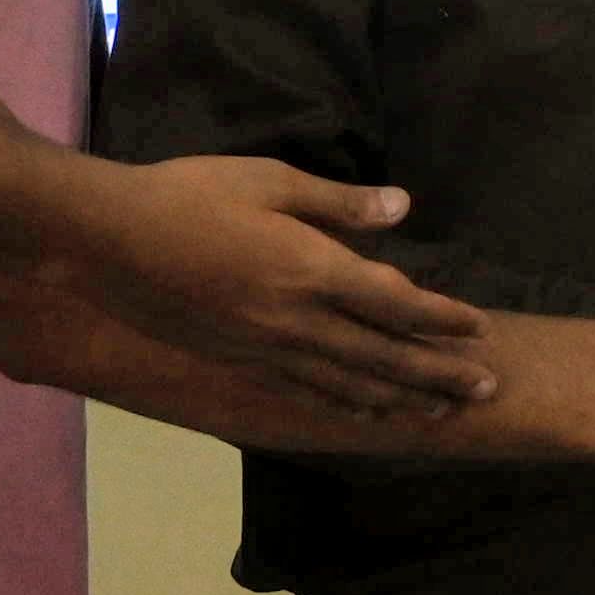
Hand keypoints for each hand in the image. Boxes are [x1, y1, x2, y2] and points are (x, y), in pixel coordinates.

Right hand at [81, 156, 494, 419]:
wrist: (107, 241)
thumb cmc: (188, 195)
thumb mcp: (268, 181)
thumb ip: (338, 202)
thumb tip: (402, 208)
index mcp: (311, 270)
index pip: (396, 305)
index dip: (443, 320)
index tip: (481, 330)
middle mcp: (297, 322)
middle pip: (385, 358)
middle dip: (440, 375)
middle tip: (487, 391)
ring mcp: (266, 349)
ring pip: (349, 386)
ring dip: (401, 400)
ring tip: (440, 413)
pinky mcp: (239, 361)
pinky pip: (304, 392)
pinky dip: (344, 405)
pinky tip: (364, 412)